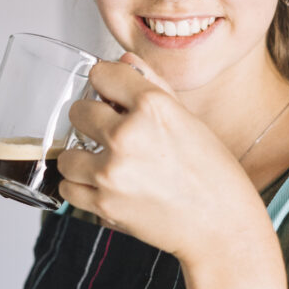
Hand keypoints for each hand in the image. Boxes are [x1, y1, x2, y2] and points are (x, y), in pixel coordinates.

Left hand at [57, 53, 270, 263]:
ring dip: (82, 158)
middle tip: (110, 134)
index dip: (106, 84)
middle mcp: (127, 134)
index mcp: (153, 106)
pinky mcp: (102, 203)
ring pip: (67, 153)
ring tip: (105, 164)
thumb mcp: (189, 119)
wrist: (221, 227)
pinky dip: (81, 187)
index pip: (102, 73)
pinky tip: (102, 185)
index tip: (110, 95)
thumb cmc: (214, 174)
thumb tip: (124, 61)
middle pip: (78, 111)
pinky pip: (68, 187)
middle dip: (92, 120)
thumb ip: (153, 86)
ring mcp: (111, 171)